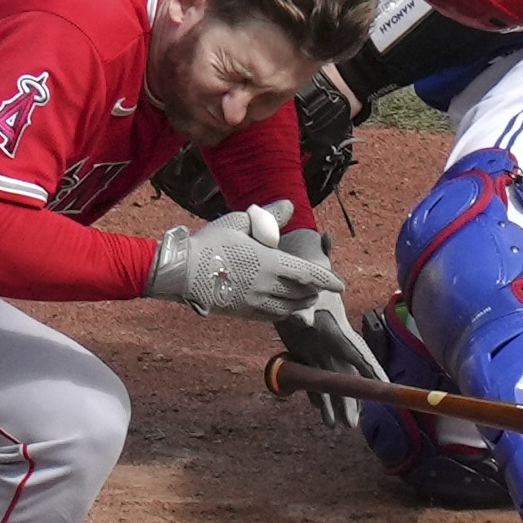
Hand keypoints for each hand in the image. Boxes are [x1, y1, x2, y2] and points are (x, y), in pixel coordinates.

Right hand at [147, 200, 343, 319]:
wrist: (181, 271)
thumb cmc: (210, 243)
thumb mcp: (239, 222)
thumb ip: (268, 217)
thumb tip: (289, 206)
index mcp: (269, 263)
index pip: (308, 275)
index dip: (327, 280)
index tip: (341, 285)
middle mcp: (266, 286)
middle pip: (301, 294)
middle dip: (313, 292)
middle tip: (319, 288)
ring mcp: (254, 302)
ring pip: (288, 308)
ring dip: (301, 303)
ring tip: (305, 299)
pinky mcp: (242, 312)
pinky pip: (271, 316)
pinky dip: (283, 312)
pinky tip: (283, 308)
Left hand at [271, 228, 388, 429]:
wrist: (290, 273)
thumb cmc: (304, 271)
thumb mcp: (308, 275)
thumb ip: (314, 284)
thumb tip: (312, 306)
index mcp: (336, 326)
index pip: (358, 351)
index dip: (370, 369)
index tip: (384, 387)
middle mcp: (331, 342)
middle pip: (345, 374)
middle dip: (352, 398)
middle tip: (356, 423)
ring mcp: (318, 350)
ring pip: (330, 382)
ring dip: (334, 404)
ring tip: (339, 427)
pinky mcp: (303, 354)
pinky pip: (311, 380)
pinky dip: (315, 397)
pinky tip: (322, 416)